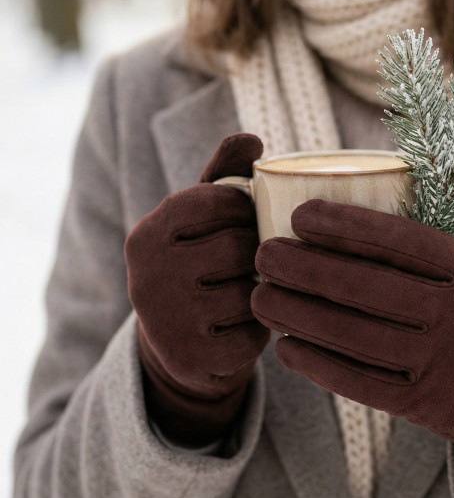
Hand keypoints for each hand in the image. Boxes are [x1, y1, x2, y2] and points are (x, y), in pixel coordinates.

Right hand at [125, 133, 269, 446]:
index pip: (222, 199)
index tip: (247, 219)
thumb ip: (223, 174)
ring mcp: (170, 321)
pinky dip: (259, 330)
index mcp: (148, 233)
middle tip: (252, 260)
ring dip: (260, 291)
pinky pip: (255, 334)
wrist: (175, 346)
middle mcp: (149, 275)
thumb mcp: (200, 218)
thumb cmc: (196, 265)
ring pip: (251, 292)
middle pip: (241, 246)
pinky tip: (243, 325)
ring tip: (247, 290)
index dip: (249, 208)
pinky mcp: (194, 359)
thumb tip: (251, 139)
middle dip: (256, 252)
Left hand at [251, 199, 453, 497]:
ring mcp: (440, 363)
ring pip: (352, 334)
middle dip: (304, 266)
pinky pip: (356, 381)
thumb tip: (336, 219)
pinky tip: (285, 345)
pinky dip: (314, 361)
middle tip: (264, 253)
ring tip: (261, 295)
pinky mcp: (420, 403)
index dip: (344, 225)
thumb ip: (420, 253)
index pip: (400, 240)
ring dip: (295, 313)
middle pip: (365, 287)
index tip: (300, 214)